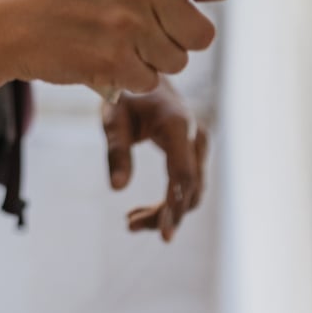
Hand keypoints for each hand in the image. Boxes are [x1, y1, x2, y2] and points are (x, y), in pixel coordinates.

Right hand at [0, 0, 231, 95]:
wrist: (6, 23)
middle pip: (202, 32)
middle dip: (180, 39)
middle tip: (146, 30)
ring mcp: (126, 23)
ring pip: (178, 61)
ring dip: (152, 60)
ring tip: (115, 41)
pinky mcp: (114, 60)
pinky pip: (151, 82)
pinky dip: (131, 78)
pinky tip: (102, 57)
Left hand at [103, 83, 207, 242]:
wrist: (143, 77)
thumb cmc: (124, 94)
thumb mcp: (112, 119)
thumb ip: (116, 151)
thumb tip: (117, 188)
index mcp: (178, 125)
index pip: (183, 176)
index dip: (174, 207)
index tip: (164, 235)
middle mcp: (196, 136)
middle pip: (190, 190)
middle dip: (164, 215)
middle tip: (129, 226)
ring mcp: (200, 145)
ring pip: (191, 192)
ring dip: (166, 212)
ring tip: (130, 222)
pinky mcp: (195, 153)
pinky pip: (188, 185)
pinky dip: (169, 202)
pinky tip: (142, 212)